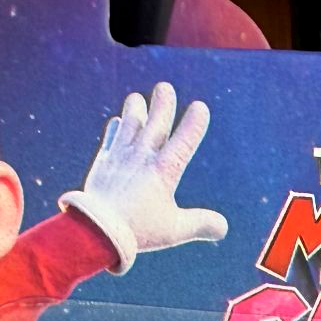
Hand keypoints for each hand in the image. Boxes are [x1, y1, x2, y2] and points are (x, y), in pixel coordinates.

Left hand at [61, 83, 227, 272]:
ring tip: (138, 100)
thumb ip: (200, 224)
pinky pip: (112, 135)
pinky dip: (117, 127)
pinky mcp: (103, 161)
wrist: (96, 232)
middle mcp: (143, 155)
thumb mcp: (174, 230)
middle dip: (163, 100)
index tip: (200, 108)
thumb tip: (223, 227)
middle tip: (164, 88)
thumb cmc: (138, 231)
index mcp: (165, 169)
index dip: (195, 121)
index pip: (186, 138)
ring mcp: (121, 155)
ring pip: (130, 119)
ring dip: (136, 107)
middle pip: (157, 118)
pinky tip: (119, 124)